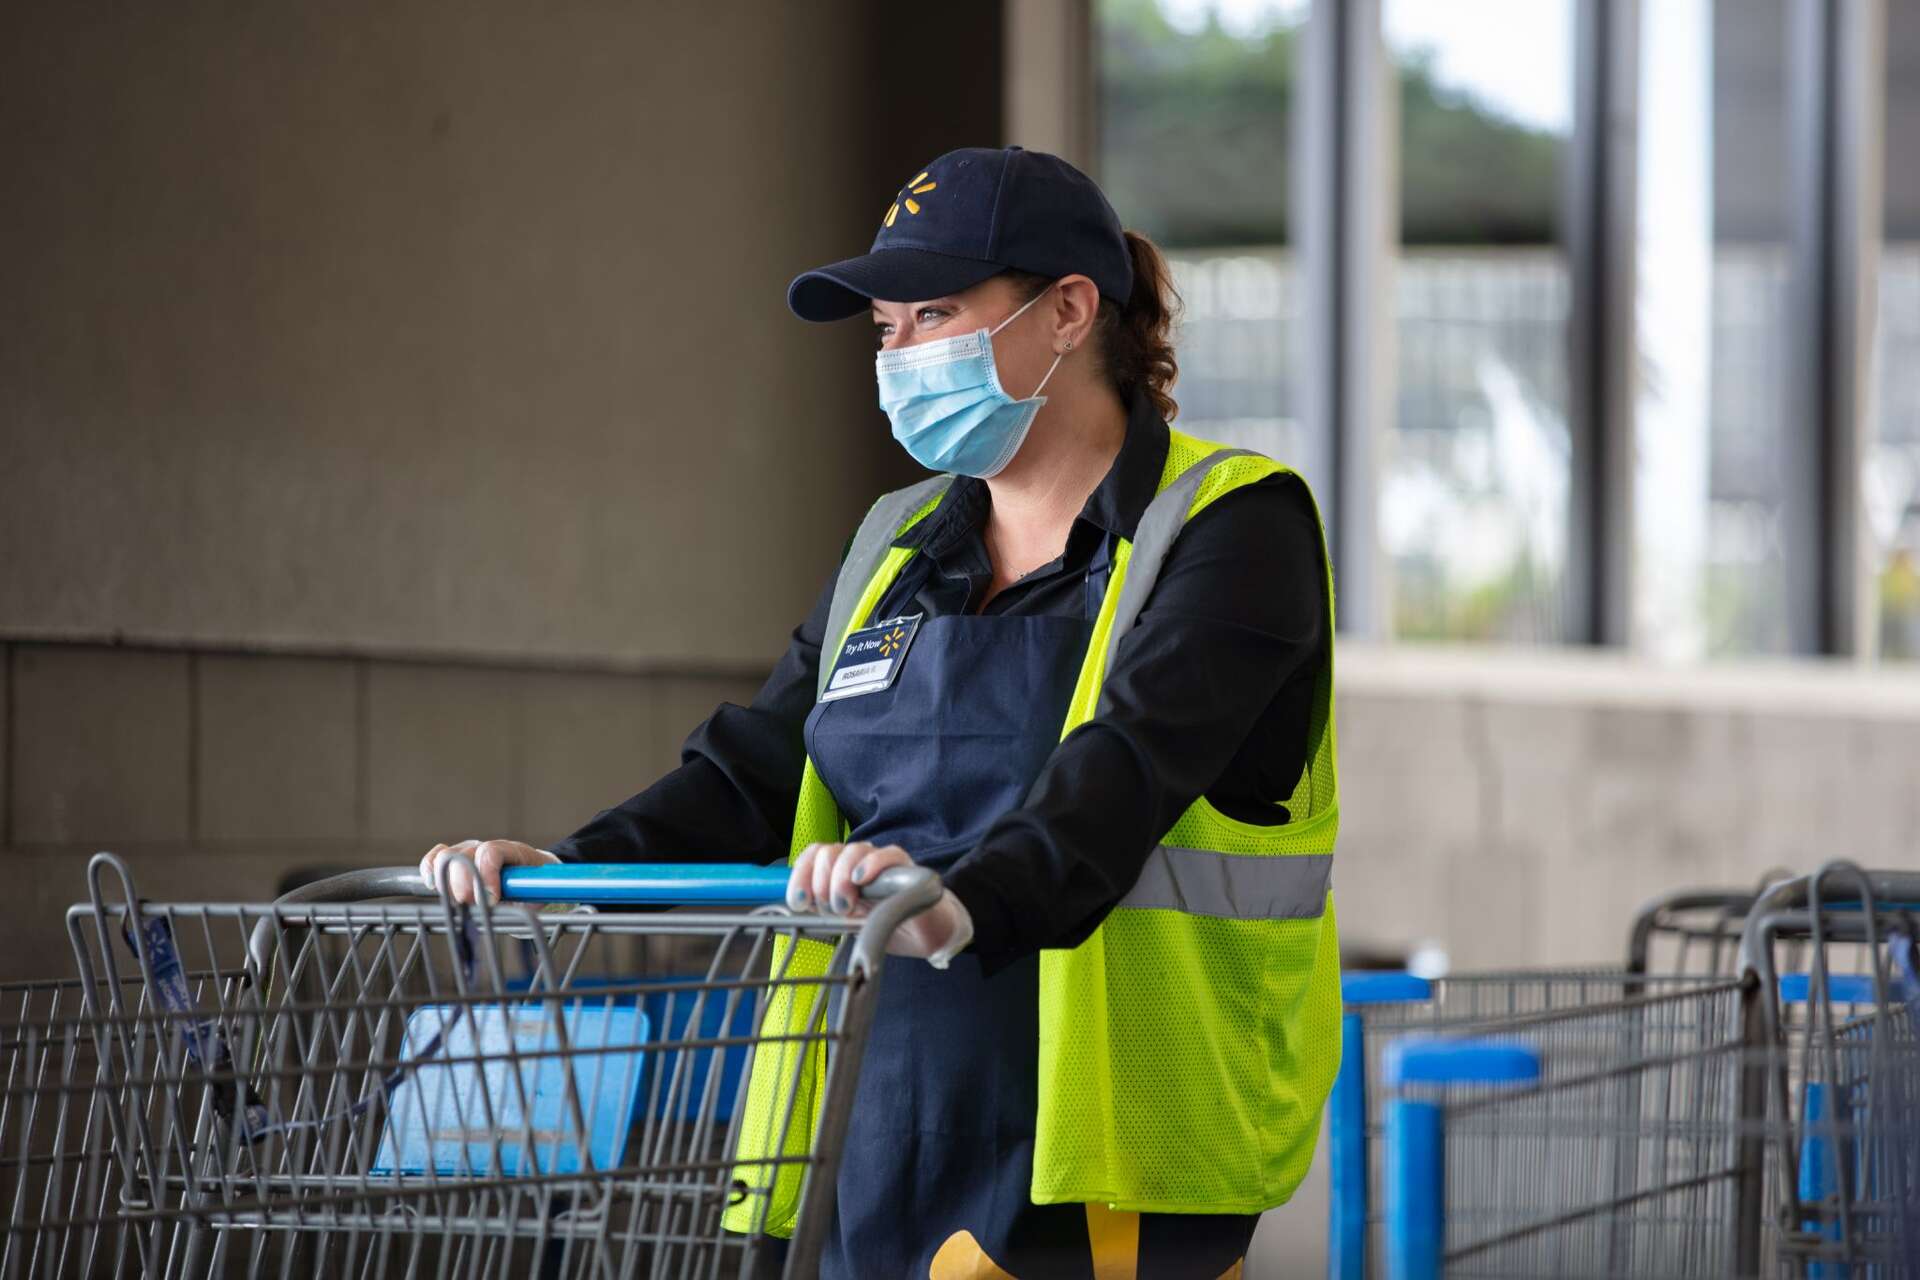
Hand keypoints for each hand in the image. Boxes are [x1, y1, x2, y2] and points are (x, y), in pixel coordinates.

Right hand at [420, 839, 558, 904]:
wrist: (530, 878)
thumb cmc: (531, 886)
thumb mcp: (535, 893)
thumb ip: (522, 897)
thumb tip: (502, 907)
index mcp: (511, 851)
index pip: (491, 853)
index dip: (486, 876)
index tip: (489, 900)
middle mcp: (486, 847)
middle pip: (464, 856)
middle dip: (464, 885)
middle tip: (472, 905)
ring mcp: (467, 850)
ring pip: (447, 857)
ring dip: (448, 882)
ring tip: (459, 900)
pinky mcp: (453, 859)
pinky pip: (435, 857)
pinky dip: (430, 869)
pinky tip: (433, 885)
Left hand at [786, 841, 970, 962]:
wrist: (919, 933)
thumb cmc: (880, 924)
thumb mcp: (841, 921)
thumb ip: (818, 911)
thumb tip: (791, 907)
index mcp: (837, 871)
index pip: (812, 856)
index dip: (800, 875)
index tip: (799, 901)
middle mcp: (855, 861)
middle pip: (828, 852)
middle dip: (822, 883)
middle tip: (833, 909)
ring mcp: (879, 861)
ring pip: (852, 851)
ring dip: (841, 879)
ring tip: (846, 906)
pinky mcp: (905, 866)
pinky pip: (887, 854)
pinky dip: (871, 864)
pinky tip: (861, 879)